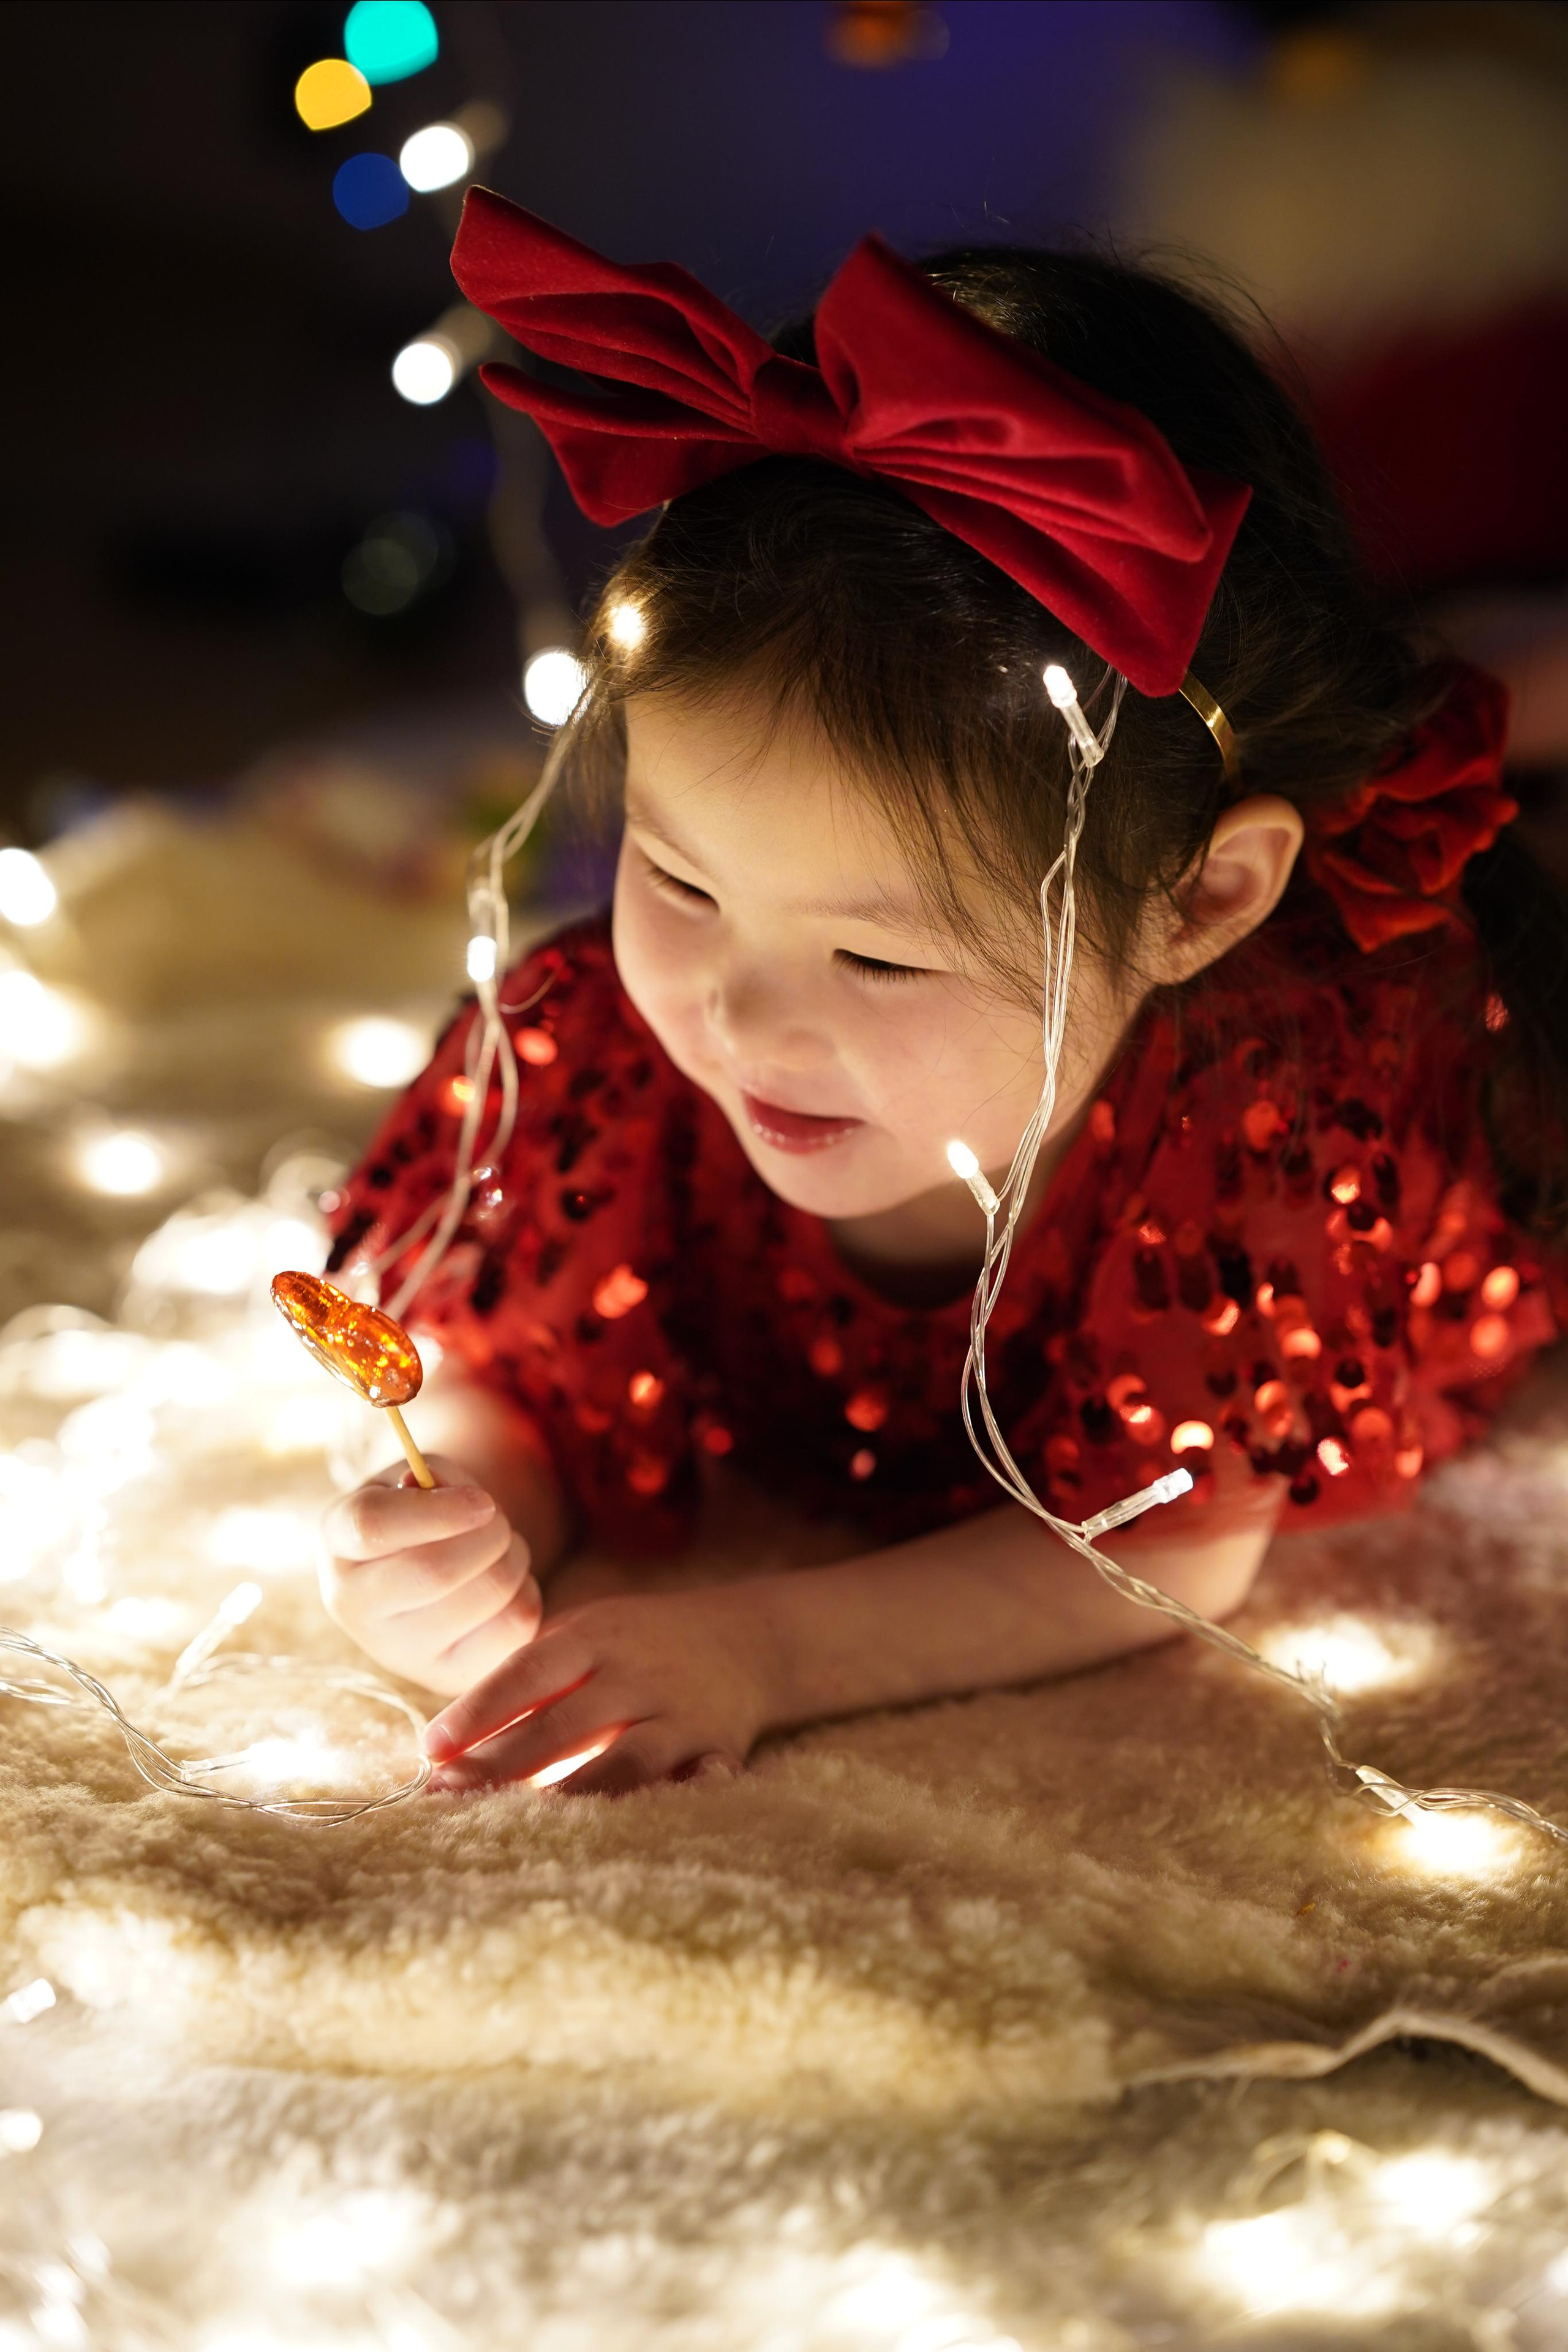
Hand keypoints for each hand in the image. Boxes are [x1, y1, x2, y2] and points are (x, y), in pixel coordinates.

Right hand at [319, 1453, 541, 1697]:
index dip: (439, 1511)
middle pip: (435, 1570)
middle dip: (489, 1534)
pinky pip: (515, 1625)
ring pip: (486, 1594)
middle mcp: (353, 1605)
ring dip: (513, 1556)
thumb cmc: (421, 1512)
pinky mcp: (449, 1676)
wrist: (424, 1572)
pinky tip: (503, 1585)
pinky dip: (525, 1591)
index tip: (483, 1501)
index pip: (372, 1525)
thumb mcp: (417, 1479)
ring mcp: (399, 1652)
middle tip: (496, 1519)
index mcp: (337, 1540)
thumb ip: (434, 1475)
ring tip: (500, 1547)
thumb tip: (460, 1498)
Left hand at [421, 1585, 769, 1795]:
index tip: (431, 1748)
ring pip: (624, 1760)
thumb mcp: (587, 1638)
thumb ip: (533, 1677)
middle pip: (562, 1723)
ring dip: (576, 1794)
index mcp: (594, 1639)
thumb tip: (454, 1737)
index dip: (479, 1709)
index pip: (527, 1672)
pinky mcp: (718, 1748)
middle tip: (447, 1798)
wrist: (748, 1638)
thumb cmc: (641, 1645)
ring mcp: (678, 1713)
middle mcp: (634, 1674)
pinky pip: (699, 1780)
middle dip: (501, 1764)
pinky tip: (650, 1824)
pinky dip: (682, 1799)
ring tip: (526, 1825)